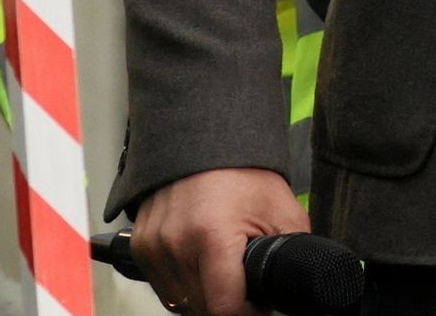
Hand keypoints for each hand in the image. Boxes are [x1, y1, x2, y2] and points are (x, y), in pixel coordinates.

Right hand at [131, 165, 306, 315]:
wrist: (205, 137)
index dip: (247, 312)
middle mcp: (175, 244)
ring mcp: (153, 245)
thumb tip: (294, 287)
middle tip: (245, 281)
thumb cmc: (244, 171)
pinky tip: (200, 263)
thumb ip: (292, 254)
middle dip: (228, 302)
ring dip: (203, 295)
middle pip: (202, 307)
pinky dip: (183, 283)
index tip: (258, 304)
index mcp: (211, 236)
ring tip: (224, 269)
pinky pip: (163, 285)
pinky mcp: (141, 245)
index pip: (224, 309)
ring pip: (181, 301)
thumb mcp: (283, 212)